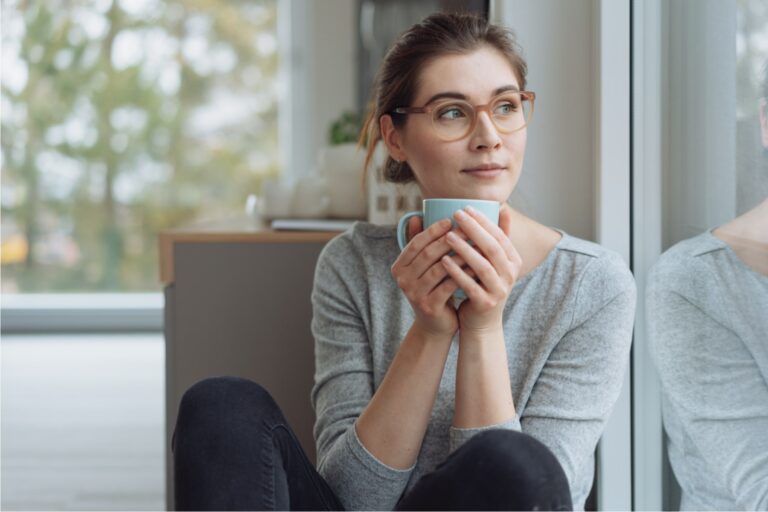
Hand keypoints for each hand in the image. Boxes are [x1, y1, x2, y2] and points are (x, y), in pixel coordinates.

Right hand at [391, 216, 466, 337]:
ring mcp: (414, 294)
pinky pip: (449, 284)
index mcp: (399, 266)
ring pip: (440, 268)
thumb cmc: (433, 288)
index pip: (416, 243)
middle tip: (468, 228)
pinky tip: (478, 266)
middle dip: (450, 239)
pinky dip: (464, 273)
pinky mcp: (429, 306)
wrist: (436, 325)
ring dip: (460, 255)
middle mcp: (402, 280)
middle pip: (428, 254)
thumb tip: (416, 215)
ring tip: (476, 245)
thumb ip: (420, 244)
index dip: (433, 230)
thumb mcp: (423, 266)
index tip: (452, 219)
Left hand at [440, 203, 522, 332]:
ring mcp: (499, 290)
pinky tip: (443, 261)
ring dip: (464, 249)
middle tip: (456, 214)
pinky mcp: (486, 303)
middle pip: (492, 247)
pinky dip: (457, 272)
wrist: (481, 323)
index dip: (484, 221)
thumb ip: (496, 238)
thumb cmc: (482, 285)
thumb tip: (501, 207)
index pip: (500, 236)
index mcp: (513, 261)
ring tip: (447, 235)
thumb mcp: (493, 262)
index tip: (466, 207)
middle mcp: (510, 275)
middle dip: (474, 229)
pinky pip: (470, 285)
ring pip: (482, 266)